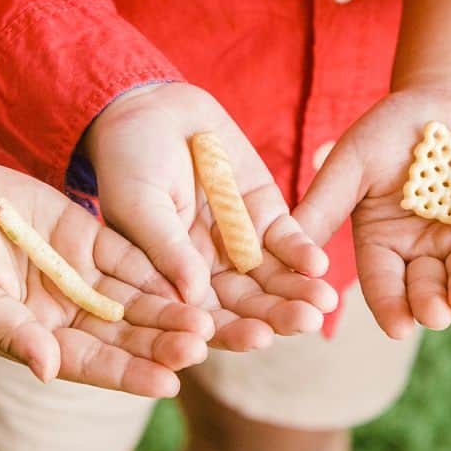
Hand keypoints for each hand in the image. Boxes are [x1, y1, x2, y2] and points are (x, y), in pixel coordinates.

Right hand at [0, 154, 214, 397]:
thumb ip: (10, 332)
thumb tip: (48, 368)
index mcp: (40, 340)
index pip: (94, 365)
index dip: (130, 374)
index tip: (168, 385)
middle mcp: (69, 314)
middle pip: (125, 334)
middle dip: (162, 342)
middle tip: (202, 346)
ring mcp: (83, 276)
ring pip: (136, 298)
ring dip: (169, 307)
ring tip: (208, 318)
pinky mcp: (90, 238)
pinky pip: (131, 255)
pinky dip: (159, 265)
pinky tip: (191, 274)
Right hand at [82, 83, 336, 350]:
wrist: (150, 110)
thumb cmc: (128, 162)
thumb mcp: (139, 205)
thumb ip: (165, 249)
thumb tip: (192, 297)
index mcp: (170, 282)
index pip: (204, 320)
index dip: (230, 332)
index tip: (256, 339)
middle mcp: (209, 272)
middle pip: (246, 304)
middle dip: (276, 315)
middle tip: (306, 323)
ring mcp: (240, 244)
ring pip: (274, 278)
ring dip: (299, 291)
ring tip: (323, 301)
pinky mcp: (265, 214)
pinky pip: (287, 240)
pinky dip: (302, 251)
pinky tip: (318, 263)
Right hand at [294, 79, 450, 338]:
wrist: (443, 93)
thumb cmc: (389, 129)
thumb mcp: (350, 163)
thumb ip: (325, 206)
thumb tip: (287, 251)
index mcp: (382, 240)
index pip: (383, 282)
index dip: (390, 306)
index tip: (397, 328)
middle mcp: (422, 247)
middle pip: (424, 289)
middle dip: (429, 305)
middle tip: (432, 315)